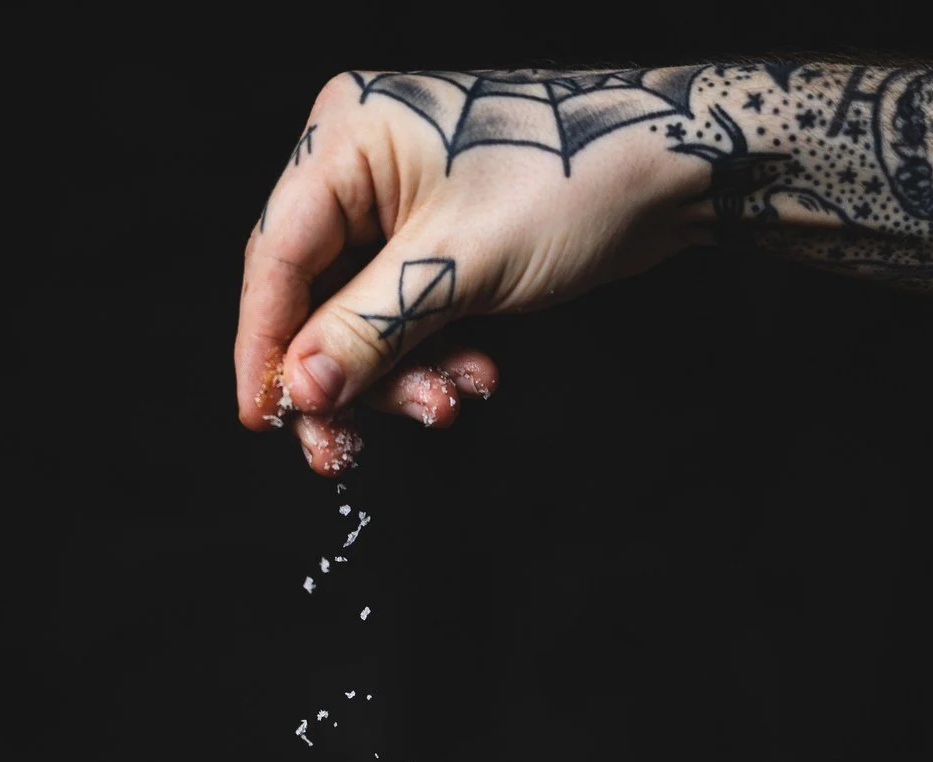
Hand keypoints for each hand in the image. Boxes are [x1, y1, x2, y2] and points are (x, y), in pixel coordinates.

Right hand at [234, 69, 717, 471]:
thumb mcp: (457, 268)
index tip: (265, 420)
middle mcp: (360, 165)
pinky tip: (476, 374)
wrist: (668, 174)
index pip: (275, 258)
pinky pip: (405, 318)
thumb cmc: (570, 182)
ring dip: (399, 379)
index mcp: (347, 138)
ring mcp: (398, 205)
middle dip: (344, 380)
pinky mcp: (437, 243)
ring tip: (451, 402)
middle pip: (311, 299)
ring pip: (360, 322)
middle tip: (348, 452)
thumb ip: (368, 331)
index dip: (263, 348)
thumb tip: (302, 387)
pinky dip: (431, 359)